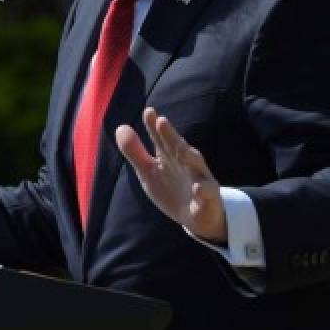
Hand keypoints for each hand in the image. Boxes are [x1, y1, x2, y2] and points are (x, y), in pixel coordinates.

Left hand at [115, 107, 227, 243]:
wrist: (196, 218)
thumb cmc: (171, 190)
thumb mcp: (149, 173)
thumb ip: (135, 152)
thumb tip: (120, 127)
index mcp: (169, 156)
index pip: (160, 138)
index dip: (154, 126)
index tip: (148, 111)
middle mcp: (186, 163)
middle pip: (178, 147)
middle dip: (171, 136)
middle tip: (161, 122)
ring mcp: (199, 179)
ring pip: (196, 166)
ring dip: (190, 157)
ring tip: (182, 149)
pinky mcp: (209, 197)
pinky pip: (208, 192)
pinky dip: (204, 190)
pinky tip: (198, 189)